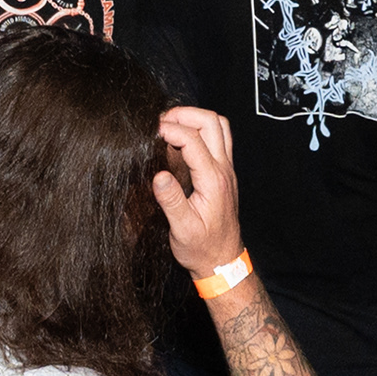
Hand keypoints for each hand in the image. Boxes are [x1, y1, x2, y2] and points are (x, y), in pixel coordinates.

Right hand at [153, 107, 245, 276]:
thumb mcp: (182, 229)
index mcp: (213, 180)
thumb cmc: (202, 248)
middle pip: (211, 122)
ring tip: (171, 125)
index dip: (169, 129)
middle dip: (185, 114)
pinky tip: (182, 140)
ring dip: (196, 118)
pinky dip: (201, 130)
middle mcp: (224, 170)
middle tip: (160, 122)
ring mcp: (227, 169)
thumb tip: (159, 175)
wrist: (223, 261)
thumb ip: (171, 201)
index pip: (193, 140)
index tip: (150, 132)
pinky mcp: (224, 173)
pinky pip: (220, 138)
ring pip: (219, 126)